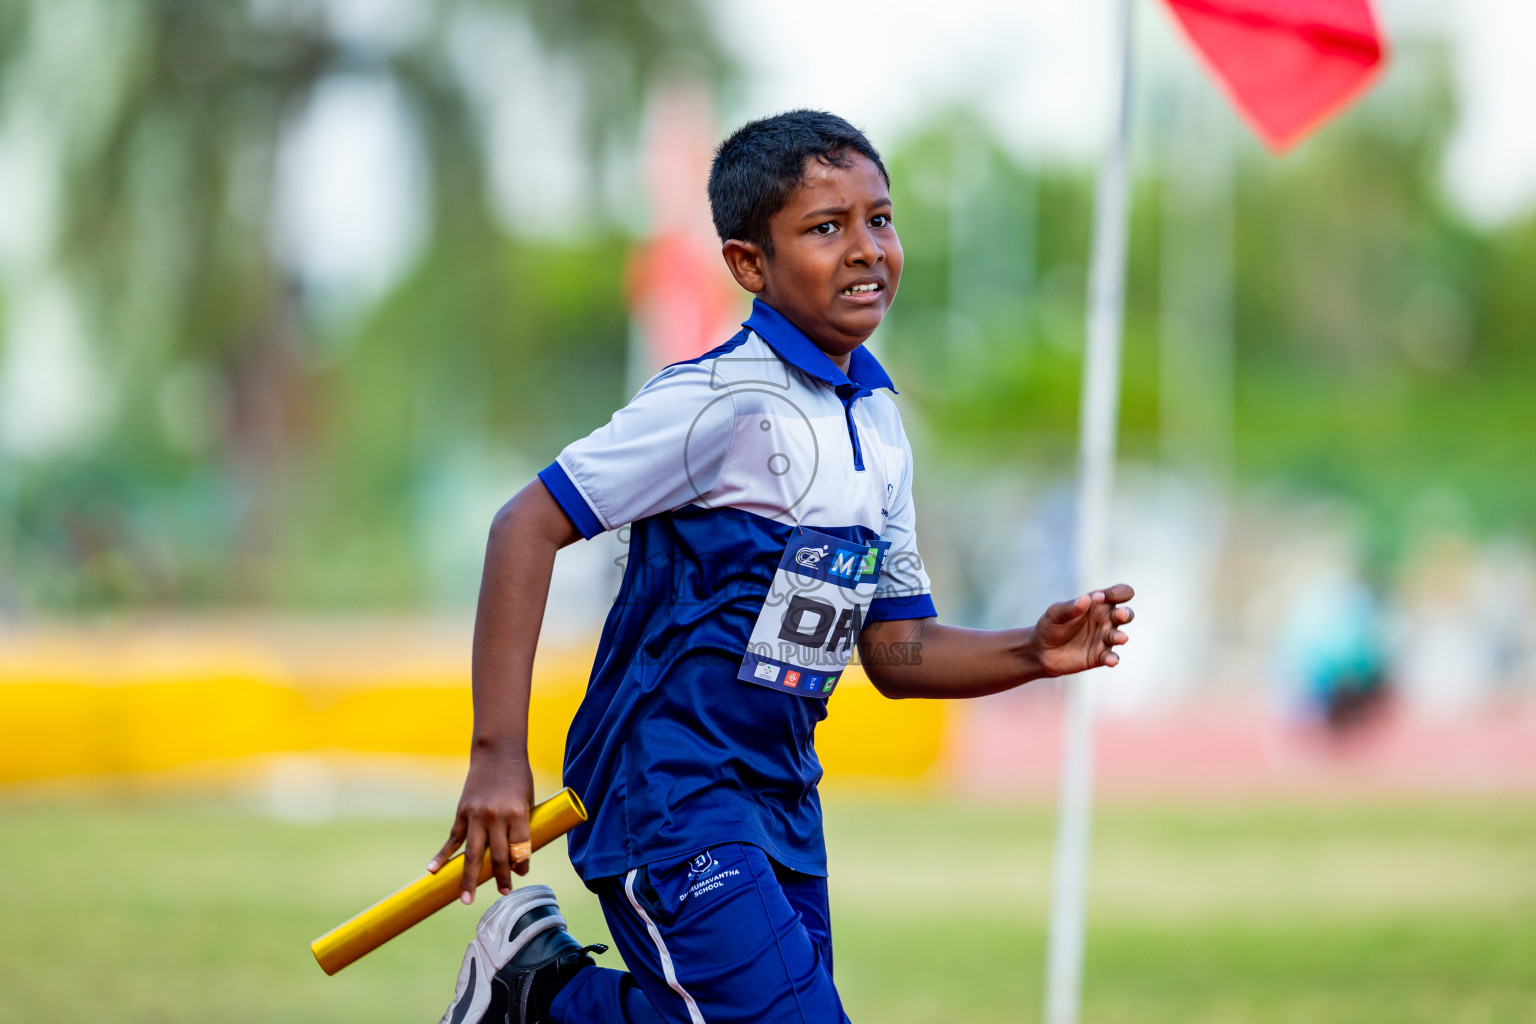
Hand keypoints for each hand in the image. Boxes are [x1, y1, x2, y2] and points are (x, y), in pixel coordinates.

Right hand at [427, 745, 533, 903]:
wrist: (497, 751)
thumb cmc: (518, 777)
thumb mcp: (527, 800)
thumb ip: (522, 827)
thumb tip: (516, 858)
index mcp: (517, 813)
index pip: (520, 848)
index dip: (522, 864)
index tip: (521, 874)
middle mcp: (496, 817)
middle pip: (496, 856)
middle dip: (499, 878)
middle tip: (502, 895)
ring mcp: (477, 815)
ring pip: (472, 854)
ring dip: (468, 878)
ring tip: (465, 899)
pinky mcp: (462, 812)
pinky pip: (452, 839)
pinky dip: (442, 856)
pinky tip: (433, 871)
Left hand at [1032, 583, 1134, 675]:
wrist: (1041, 651)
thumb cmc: (1051, 625)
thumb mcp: (1055, 613)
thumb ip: (1069, 607)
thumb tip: (1086, 599)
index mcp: (1098, 603)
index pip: (1117, 594)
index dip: (1117, 593)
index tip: (1103, 596)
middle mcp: (1105, 620)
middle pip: (1125, 614)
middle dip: (1125, 614)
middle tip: (1121, 615)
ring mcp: (1104, 638)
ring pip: (1119, 636)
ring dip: (1120, 636)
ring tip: (1121, 638)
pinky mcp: (1100, 656)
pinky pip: (1110, 657)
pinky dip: (1112, 659)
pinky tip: (1112, 661)